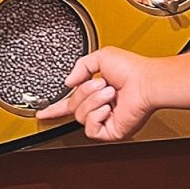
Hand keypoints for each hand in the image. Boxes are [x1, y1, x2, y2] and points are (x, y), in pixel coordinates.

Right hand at [38, 47, 160, 142]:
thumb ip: (81, 66)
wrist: (146, 82)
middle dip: (84, 93)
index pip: (70, 104)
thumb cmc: (132, 69)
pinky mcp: (111, 131)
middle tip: (101, 84)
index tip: (43, 113)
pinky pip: (91, 130)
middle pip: (73, 108)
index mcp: (95, 93)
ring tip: (110, 92)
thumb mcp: (101, 57)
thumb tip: (69, 83)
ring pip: (81, 117)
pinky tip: (108, 108)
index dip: (55, 109)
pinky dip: (97, 116)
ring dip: (94, 101)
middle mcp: (100, 108)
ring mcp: (106, 120)